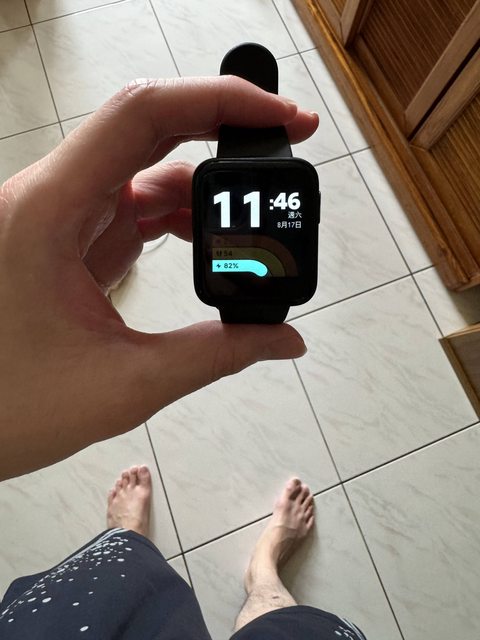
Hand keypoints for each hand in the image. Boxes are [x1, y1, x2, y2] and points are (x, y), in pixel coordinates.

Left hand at [0, 76, 318, 479]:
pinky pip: (134, 205)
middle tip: (284, 155)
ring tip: (250, 224)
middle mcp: (52, 197)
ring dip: (203, 189)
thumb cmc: (10, 407)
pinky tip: (210, 243)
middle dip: (225, 132)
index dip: (220, 100)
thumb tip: (285, 338)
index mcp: (49, 213)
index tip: (283, 119)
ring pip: (145, 168)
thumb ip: (216, 355)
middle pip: (150, 129)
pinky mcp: (72, 238)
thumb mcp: (126, 384)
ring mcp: (62, 216)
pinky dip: (179, 217)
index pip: (142, 115)